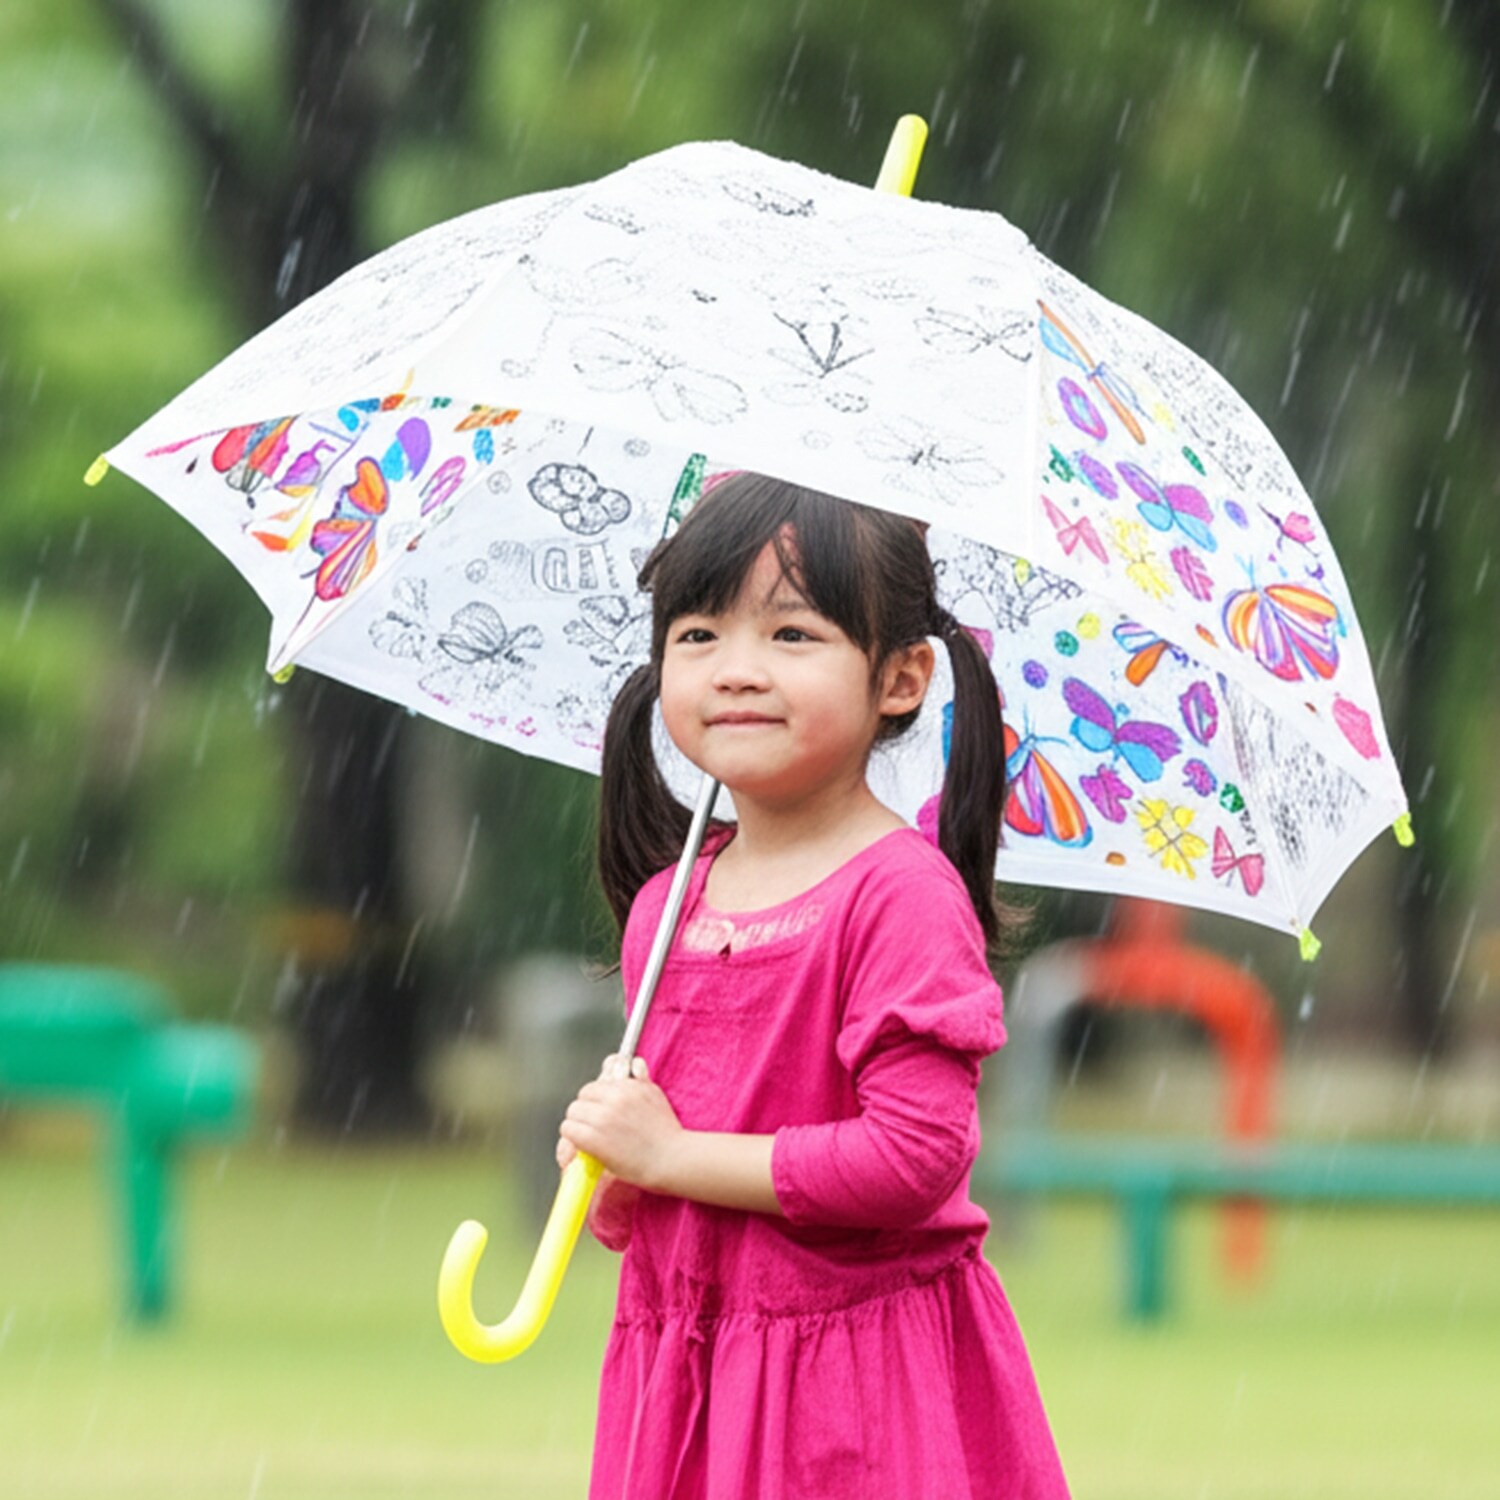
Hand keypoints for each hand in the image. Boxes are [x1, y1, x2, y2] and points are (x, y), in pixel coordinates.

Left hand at [557, 1055, 683, 1191]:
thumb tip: (633, 1063)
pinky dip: (573, 1138)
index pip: (595, 1085)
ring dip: (578, 1124)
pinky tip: (584, 1145)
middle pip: (582, 1096)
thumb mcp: (654, 1095)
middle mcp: (615, 1098)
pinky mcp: (595, 1138)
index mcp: (628, 1085)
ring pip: (573, 1113)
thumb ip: (640, 1078)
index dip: (596, 1099)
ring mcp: (604, 1118)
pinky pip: (569, 1130)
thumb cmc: (665, 1131)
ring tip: (590, 1135)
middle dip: (586, 1109)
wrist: (671, 1158)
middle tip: (594, 1124)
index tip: (600, 1110)